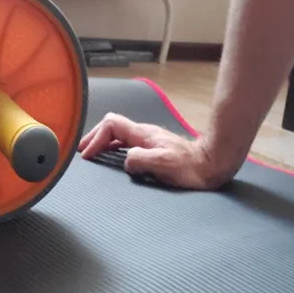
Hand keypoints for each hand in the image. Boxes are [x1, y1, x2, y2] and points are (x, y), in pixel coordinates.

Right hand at [77, 112, 237, 189]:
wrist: (212, 165)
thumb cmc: (191, 168)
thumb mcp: (163, 165)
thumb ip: (139, 160)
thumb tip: (125, 161)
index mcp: (143, 134)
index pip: (111, 124)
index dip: (96, 138)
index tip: (88, 156)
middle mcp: (144, 134)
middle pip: (112, 126)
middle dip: (94, 137)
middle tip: (81, 151)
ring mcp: (149, 140)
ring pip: (118, 134)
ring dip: (102, 142)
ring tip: (91, 154)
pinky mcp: (154, 148)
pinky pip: (126, 143)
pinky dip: (113, 148)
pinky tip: (112, 158)